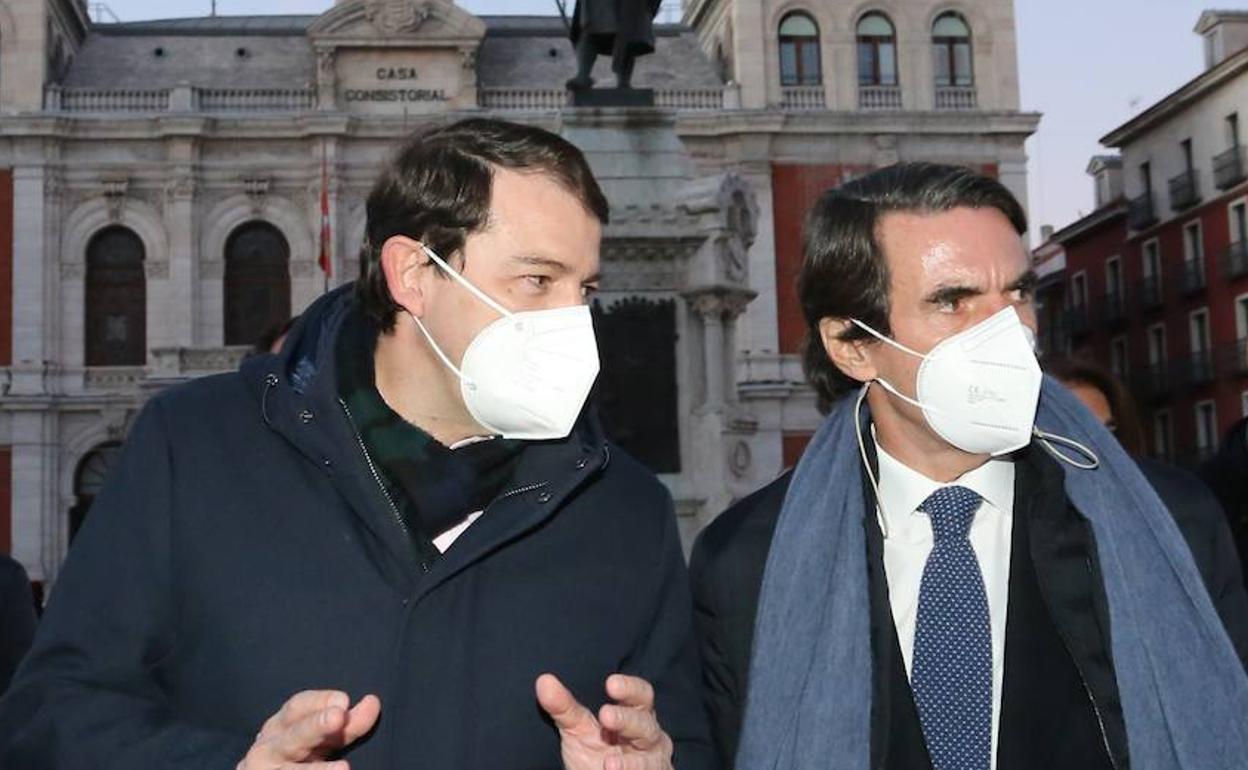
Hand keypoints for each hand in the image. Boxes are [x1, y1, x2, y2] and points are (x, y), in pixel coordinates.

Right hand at [236, 690, 380, 769]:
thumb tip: (372, 703)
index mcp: (282, 726)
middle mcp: (271, 747)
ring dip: (318, 769)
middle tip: (338, 718)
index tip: (344, 699)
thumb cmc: (299, 754)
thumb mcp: (320, 737)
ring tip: (344, 768)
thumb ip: (347, 723)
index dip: (321, 701)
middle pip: (295, 735)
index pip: (298, 707)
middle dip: (316, 725)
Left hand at [536, 673, 673, 769]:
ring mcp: (653, 761)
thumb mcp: (577, 730)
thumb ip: (564, 707)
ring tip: (609, 764)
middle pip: (645, 723)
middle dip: (626, 719)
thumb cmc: (596, 751)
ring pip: (648, 758)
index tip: (611, 683)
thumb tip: (543, 681)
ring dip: (630, 762)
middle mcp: (649, 735)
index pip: (640, 694)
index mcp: (635, 713)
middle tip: (606, 716)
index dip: (630, 688)